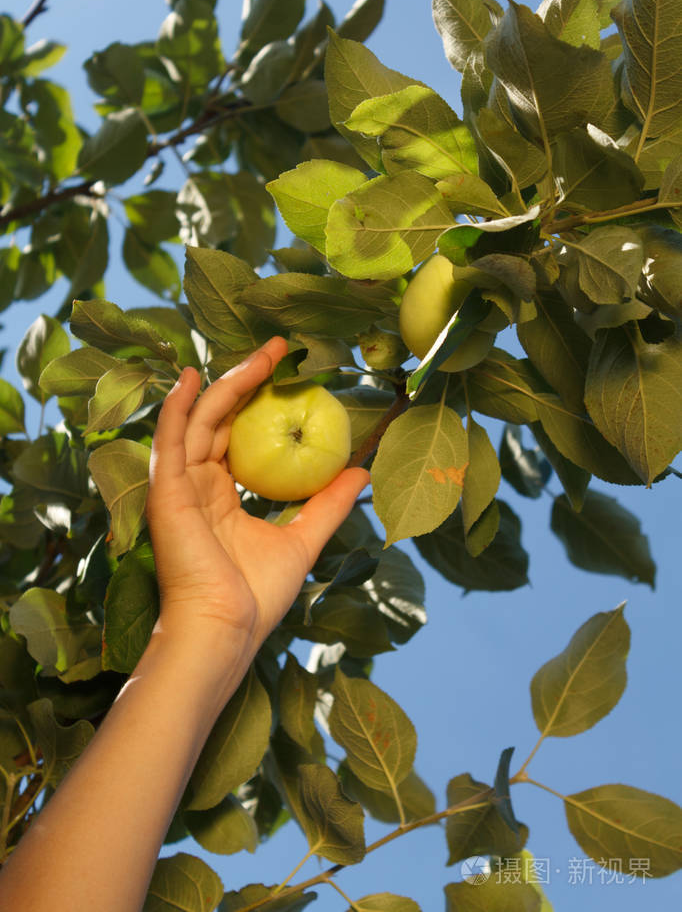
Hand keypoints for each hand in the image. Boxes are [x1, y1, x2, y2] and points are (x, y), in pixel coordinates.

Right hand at [146, 337, 369, 655]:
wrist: (225, 630)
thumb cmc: (256, 596)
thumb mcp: (302, 539)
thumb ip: (326, 505)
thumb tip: (361, 471)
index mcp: (221, 495)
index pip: (237, 435)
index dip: (260, 401)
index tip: (290, 370)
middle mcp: (197, 485)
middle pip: (220, 419)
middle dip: (248, 380)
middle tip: (279, 348)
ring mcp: (179, 487)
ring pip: (199, 421)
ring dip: (226, 384)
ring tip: (259, 354)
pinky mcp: (166, 493)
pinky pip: (171, 441)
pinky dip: (179, 407)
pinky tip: (194, 378)